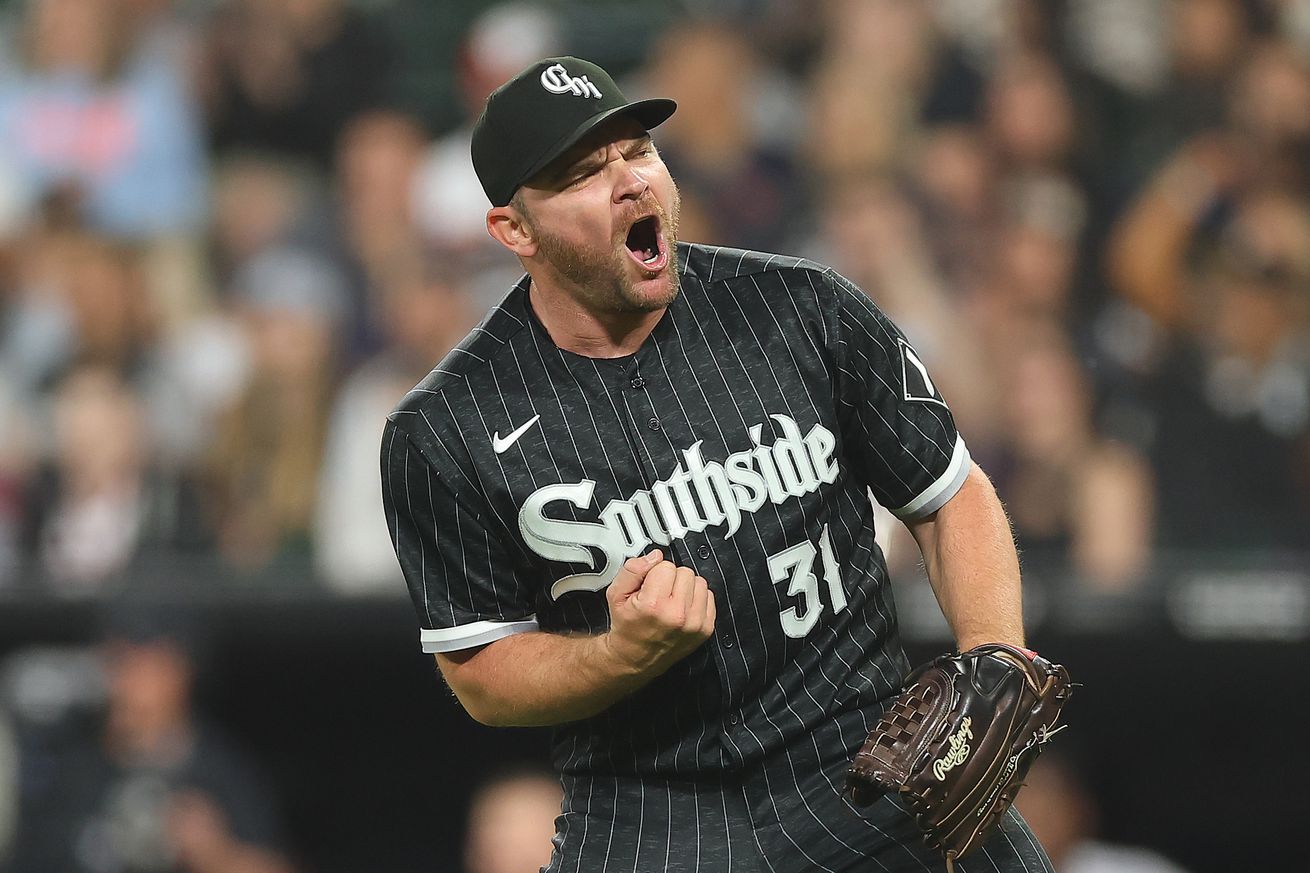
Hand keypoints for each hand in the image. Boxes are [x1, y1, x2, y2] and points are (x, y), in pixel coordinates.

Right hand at [602, 549, 715, 676]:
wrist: (634, 657)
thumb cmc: (627, 626)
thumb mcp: (616, 594)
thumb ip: (632, 569)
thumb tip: (654, 557)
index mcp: (654, 605)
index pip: (665, 566)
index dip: (654, 573)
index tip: (648, 586)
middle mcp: (677, 615)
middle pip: (685, 572)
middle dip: (671, 579)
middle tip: (659, 594)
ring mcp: (694, 624)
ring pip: (699, 582)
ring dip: (686, 587)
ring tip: (671, 600)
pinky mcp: (705, 629)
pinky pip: (709, 596)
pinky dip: (696, 599)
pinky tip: (682, 608)